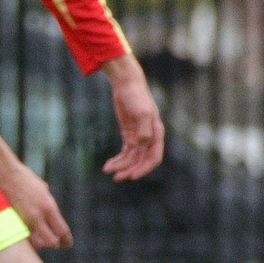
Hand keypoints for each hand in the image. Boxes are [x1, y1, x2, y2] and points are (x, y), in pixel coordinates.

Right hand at [0, 128, 71, 248]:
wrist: (4, 173)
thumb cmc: (24, 178)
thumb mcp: (42, 189)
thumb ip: (49, 205)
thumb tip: (53, 218)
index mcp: (48, 206)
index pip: (62, 231)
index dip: (66, 240)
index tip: (67, 243)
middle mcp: (37, 216)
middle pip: (51, 242)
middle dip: (53, 243)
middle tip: (53, 242)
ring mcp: (23, 220)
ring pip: (36, 244)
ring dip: (39, 244)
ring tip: (39, 239)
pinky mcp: (11, 223)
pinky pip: (22, 239)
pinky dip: (26, 240)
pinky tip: (27, 236)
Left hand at [100, 55, 165, 180]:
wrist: (126, 85)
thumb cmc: (137, 96)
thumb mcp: (142, 112)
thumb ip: (144, 129)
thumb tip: (143, 145)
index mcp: (156, 134)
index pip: (154, 157)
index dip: (144, 168)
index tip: (132, 176)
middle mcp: (149, 138)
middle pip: (141, 161)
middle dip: (130, 170)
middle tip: (117, 178)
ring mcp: (139, 137)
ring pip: (132, 158)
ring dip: (121, 166)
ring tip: (107, 170)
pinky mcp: (129, 135)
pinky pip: (125, 152)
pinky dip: (118, 159)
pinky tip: (109, 165)